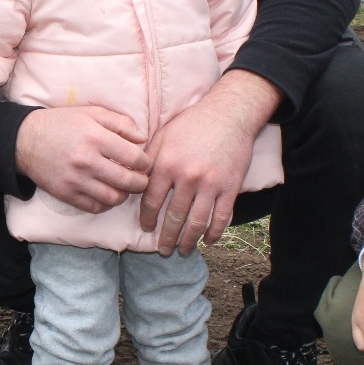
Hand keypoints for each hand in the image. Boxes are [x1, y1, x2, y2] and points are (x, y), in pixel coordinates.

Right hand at [16, 105, 150, 214]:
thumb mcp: (91, 114)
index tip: (144, 163)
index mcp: (95, 137)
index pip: (133, 157)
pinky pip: (95, 207)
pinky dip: (106, 204)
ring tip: (124, 187)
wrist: (25, 140)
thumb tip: (143, 138)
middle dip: (141, 183)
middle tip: (142, 179)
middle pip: (127, 181)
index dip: (145, 162)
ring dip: (124, 195)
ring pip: (113, 198)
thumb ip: (120, 123)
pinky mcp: (66, 194)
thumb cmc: (61, 124)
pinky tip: (107, 194)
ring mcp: (75, 180)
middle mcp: (86, 160)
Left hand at [139, 70, 279, 255]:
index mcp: (167, 164)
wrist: (229, 114)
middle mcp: (188, 177)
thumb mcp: (163, 136)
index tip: (146, 228)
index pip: (151, 201)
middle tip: (162, 250)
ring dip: (188, 241)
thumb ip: (148, 160)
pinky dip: (214, 233)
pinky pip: (222, 218)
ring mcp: (211, 184)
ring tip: (183, 250)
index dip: (147, 219)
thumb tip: (133, 180)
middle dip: (166, 238)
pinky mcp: (231, 188)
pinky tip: (208, 241)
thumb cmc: (192, 124)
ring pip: (196, 223)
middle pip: (173, 217)